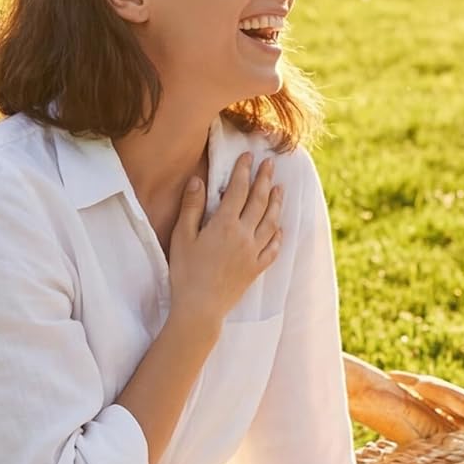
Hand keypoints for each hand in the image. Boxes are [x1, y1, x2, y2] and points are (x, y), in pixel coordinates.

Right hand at [169, 154, 283, 325]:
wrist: (201, 306)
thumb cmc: (186, 270)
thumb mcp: (183, 235)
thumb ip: (191, 207)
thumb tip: (198, 181)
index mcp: (224, 224)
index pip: (238, 190)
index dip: (244, 171)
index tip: (249, 156)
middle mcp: (244, 236)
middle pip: (259, 202)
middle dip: (265, 181)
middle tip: (271, 165)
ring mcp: (253, 253)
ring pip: (271, 223)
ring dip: (276, 204)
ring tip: (280, 189)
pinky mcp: (256, 269)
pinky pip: (273, 249)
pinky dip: (278, 236)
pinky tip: (280, 228)